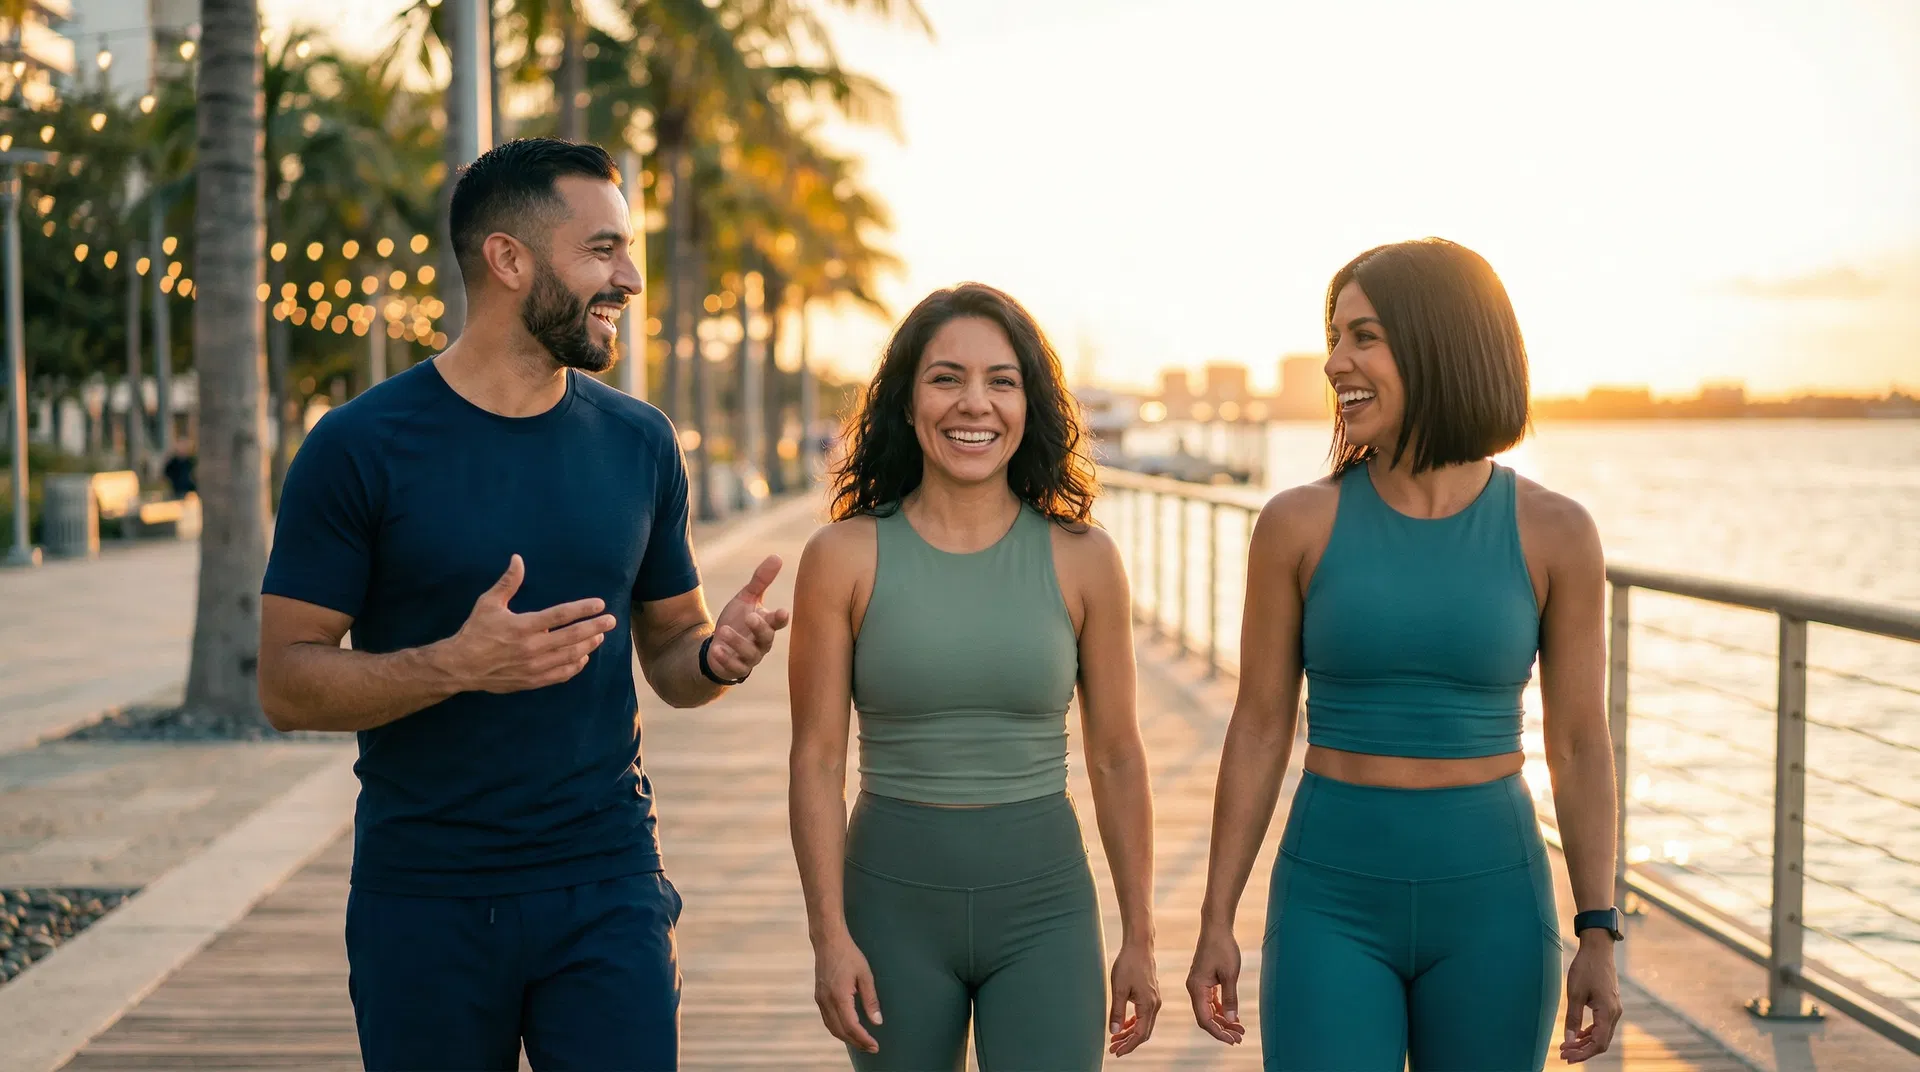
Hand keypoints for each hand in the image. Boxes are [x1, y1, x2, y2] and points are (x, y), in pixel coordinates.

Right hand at [437, 555, 616, 693]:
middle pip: (572, 637)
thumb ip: (507, 582)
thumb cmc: (475, 631)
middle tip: (611, 620)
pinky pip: (560, 674)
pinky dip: (575, 666)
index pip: (560, 615)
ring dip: (588, 645)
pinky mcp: (532, 681)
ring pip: (570, 656)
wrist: (460, 666)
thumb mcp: (488, 603)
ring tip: (599, 635)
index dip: (582, 609)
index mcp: (523, 626)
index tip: (599, 604)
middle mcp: (532, 647)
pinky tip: (583, 657)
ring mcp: (533, 666)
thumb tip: (518, 559)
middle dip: (595, 627)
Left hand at [707, 554, 791, 681]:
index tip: (782, 612)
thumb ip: (761, 580)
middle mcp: (762, 643)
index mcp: (766, 624)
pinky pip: (734, 667)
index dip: (780, 618)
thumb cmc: (738, 620)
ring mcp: (750, 658)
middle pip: (766, 638)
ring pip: (749, 654)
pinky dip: (725, 658)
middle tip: (750, 616)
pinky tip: (716, 649)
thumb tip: (777, 556)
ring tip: (723, 630)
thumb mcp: (746, 598)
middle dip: (759, 628)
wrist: (719, 645)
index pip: (778, 622)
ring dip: (737, 642)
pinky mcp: (736, 669)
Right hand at [812, 930, 880, 1054]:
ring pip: (832, 1028)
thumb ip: (871, 999)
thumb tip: (877, 1022)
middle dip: (856, 1042)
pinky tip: (847, 1030)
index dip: (863, 1039)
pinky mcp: (818, 997)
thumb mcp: (865, 975)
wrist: (828, 941)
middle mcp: (827, 1001)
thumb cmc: (849, 955)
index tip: (875, 1046)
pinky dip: (838, 1029)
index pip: (851, 1026)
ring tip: (861, 1042)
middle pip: (841, 1031)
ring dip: (846, 1038)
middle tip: (871, 1048)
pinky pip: (827, 1020)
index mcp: (839, 996)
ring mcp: (820, 1000)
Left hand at [1108, 941, 1160, 1056]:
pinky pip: (1144, 1015)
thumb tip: (1114, 1032)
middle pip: (1143, 1032)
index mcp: (1148, 1005)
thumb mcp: (1118, 989)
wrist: (1139, 946)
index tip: (1116, 1052)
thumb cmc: (1128, 964)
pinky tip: (1124, 1025)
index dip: (1128, 1045)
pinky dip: (1134, 1023)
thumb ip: (1117, 1012)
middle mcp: (1154, 1005)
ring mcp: (1154, 1000)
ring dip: (1130, 1033)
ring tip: (1115, 1039)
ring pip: (1144, 1024)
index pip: (1140, 1034)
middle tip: (1113, 1049)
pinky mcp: (1151, 995)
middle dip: (1129, 1042)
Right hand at [1186, 923, 1244, 1044]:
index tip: (1233, 1040)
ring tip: (1240, 1030)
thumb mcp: (1230, 975)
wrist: (1216, 928)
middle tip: (1239, 1038)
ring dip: (1223, 1021)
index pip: (1205, 1019)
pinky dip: (1222, 1010)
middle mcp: (1194, 989)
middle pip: (1206, 1018)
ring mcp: (1198, 985)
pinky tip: (1233, 1017)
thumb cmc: (1223, 948)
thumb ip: (1230, 999)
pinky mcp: (1204, 981)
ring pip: (1209, 1011)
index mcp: (1197, 988)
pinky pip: (1211, 1002)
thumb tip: (1233, 1021)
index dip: (1218, 1032)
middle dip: (1222, 1030)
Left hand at [1560, 935, 1621, 1062]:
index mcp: (1608, 1012)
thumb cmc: (1586, 968)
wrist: (1597, 949)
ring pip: (1602, 1035)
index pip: (1598, 1043)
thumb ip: (1572, 1019)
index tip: (1566, 1056)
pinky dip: (1590, 1033)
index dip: (1582, 1053)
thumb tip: (1569, 1041)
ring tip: (1567, 1047)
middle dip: (1583, 1051)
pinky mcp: (1610, 1004)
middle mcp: (1615, 1013)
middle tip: (1563, 1055)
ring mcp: (1614, 1009)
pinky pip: (1602, 1025)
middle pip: (1601, 1042)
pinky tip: (1577, 1035)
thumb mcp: (1575, 994)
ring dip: (1585, 1043)